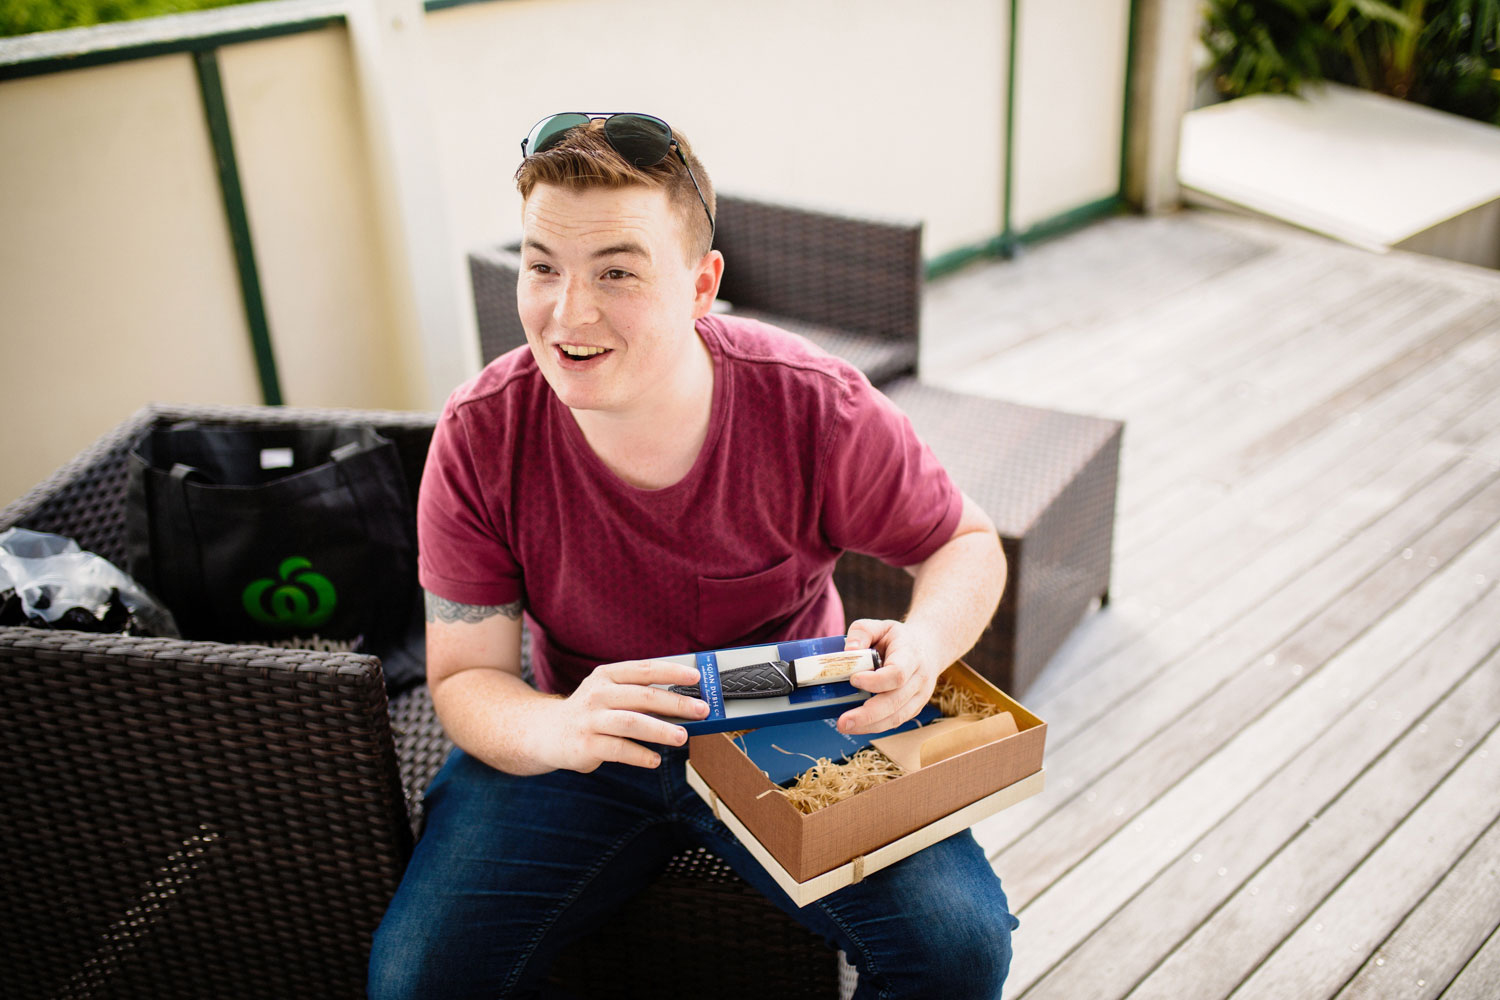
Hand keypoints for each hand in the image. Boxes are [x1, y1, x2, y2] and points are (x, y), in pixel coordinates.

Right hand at [540, 659, 708, 771]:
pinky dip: (640, 755)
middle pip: (643, 696)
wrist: (548, 733)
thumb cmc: (592, 712)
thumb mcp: (610, 694)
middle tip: (702, 711)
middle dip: (676, 704)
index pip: (644, 670)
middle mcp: (598, 694)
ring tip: (682, 737)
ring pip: (632, 723)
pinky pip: (619, 749)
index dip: (672, 672)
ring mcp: (591, 719)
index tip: (697, 678)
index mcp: (607, 676)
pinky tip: (655, 760)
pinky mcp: (586, 744)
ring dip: (660, 730)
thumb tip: (685, 705)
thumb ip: (640, 695)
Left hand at [835, 619, 942, 734]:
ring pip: (896, 717)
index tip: (853, 679)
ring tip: (846, 726)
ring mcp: (920, 696)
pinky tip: (857, 726)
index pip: (897, 673)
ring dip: (869, 725)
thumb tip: (848, 652)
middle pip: (895, 701)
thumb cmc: (899, 638)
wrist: (928, 648)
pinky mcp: (914, 708)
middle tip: (843, 721)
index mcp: (911, 655)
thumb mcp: (880, 626)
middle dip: (868, 714)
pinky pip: (895, 721)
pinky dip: (875, 726)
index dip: (876, 681)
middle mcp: (919, 679)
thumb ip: (861, 632)